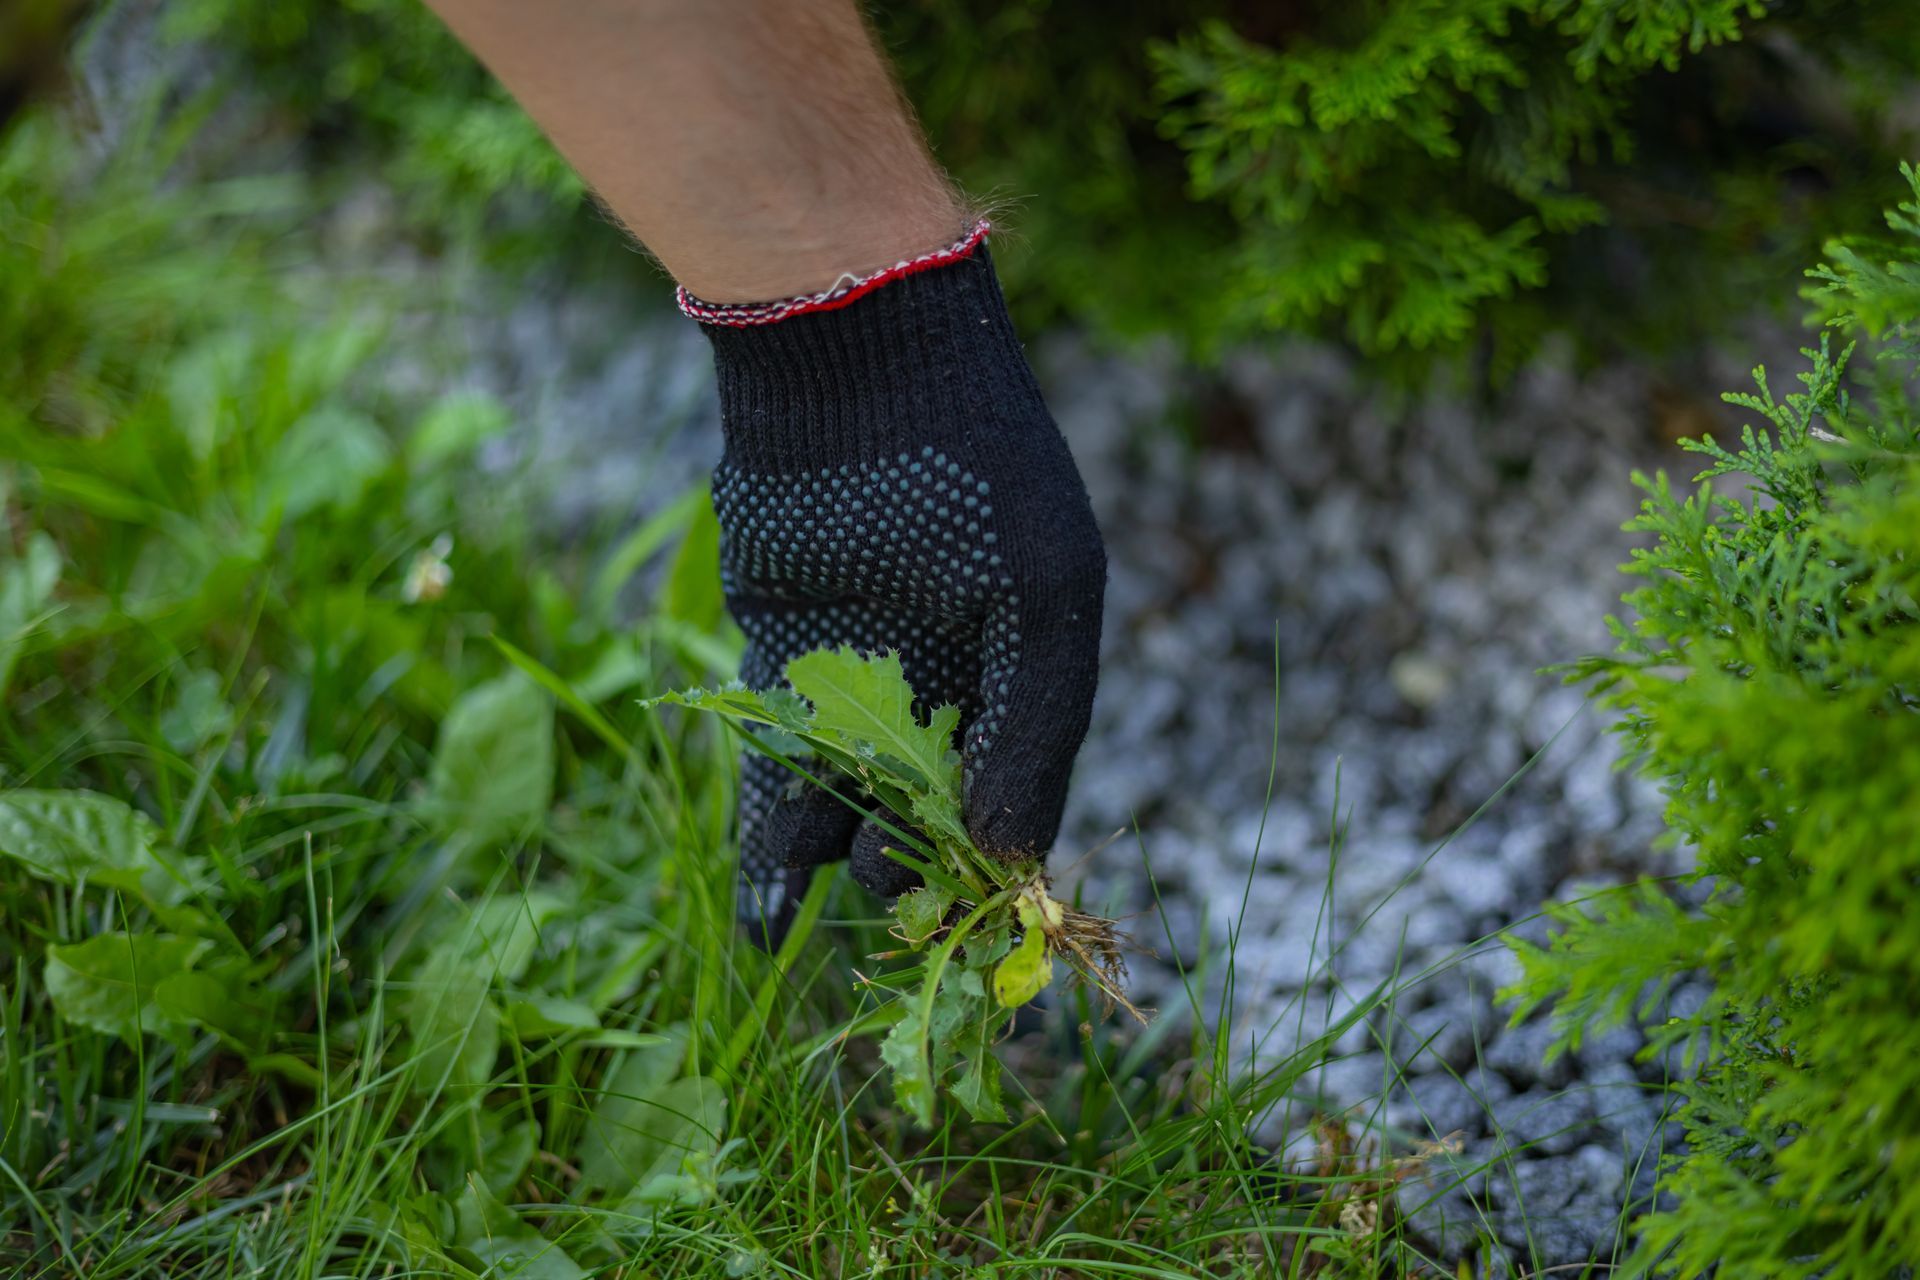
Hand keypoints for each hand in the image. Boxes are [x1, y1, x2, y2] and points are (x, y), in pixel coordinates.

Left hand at [692, 233, 1105, 945]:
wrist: (853, 366)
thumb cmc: (976, 471)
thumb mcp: (1041, 598)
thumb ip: (1034, 731)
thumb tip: (1006, 862)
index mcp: (1022, 679)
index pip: (1012, 804)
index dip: (990, 873)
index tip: (968, 939)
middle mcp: (944, 688)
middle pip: (921, 816)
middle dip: (899, 878)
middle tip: (880, 924)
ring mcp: (857, 678)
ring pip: (841, 800)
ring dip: (816, 871)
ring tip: (786, 942)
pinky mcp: (781, 660)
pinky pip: (776, 759)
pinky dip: (766, 826)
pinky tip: (762, 900)